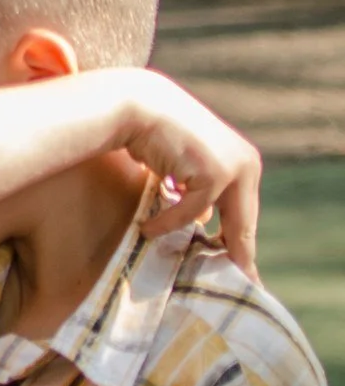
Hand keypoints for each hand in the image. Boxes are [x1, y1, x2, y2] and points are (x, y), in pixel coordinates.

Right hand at [115, 72, 261, 275]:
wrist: (138, 104)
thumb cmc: (155, 132)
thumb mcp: (184, 164)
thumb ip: (198, 189)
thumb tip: (202, 221)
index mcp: (243, 161)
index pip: (245, 210)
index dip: (240, 240)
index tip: (242, 268)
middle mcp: (246, 164)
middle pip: (245, 222)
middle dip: (239, 253)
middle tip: (239, 281)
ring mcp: (234, 168)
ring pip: (223, 222)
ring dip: (198, 241)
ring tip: (176, 255)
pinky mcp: (215, 174)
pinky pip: (191, 212)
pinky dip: (167, 223)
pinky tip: (147, 230)